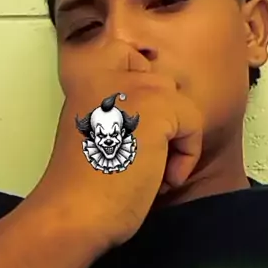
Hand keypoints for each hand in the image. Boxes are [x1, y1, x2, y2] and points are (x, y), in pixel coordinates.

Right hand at [31, 56, 202, 252]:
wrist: (73, 213)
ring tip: (148, 171)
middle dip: (162, 122)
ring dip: (174, 140)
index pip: (128, 54)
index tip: (131, 127)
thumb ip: (114, 109)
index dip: (142, 89)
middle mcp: (107, 72)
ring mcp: (133, 86)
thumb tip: (153, 115)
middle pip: (162, 84)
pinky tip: (158, 178)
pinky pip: (194, 123)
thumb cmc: (82, 187)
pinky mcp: (156, 106)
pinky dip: (185, 156)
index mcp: (86, 77)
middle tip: (138, 158)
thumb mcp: (92, 130)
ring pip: (180, 104)